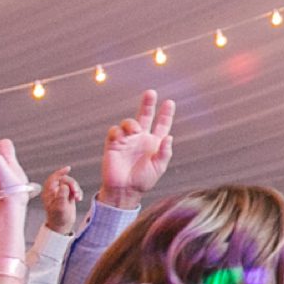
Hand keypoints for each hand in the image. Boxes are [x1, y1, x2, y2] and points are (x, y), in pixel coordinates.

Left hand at [41, 167, 82, 234]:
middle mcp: (54, 191)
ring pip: (70, 184)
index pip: (53, 178)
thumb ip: (62, 196)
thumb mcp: (60, 207)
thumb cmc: (58, 218)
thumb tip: (64, 185)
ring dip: (76, 189)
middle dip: (72, 184)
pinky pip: (74, 189)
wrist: (62, 226)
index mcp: (49, 192)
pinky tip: (79, 199)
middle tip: (76, 192)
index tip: (68, 169)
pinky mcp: (68, 196)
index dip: (60, 172)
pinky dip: (78, 192)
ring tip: (78, 197)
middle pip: (65, 180)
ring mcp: (61, 193)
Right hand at [100, 90, 175, 208]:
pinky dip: (118, 131)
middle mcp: (141, 138)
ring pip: (129, 122)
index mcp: (154, 143)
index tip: (170, 102)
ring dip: (132, 123)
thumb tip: (169, 137)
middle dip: (148, 104)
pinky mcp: (114, 144)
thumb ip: (165, 152)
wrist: (124, 190)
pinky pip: (114, 131)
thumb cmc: (143, 180)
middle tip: (151, 93)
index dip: (166, 114)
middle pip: (145, 116)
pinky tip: (121, 136)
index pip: (161, 125)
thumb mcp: (159, 167)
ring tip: (135, 130)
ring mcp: (127, 140)